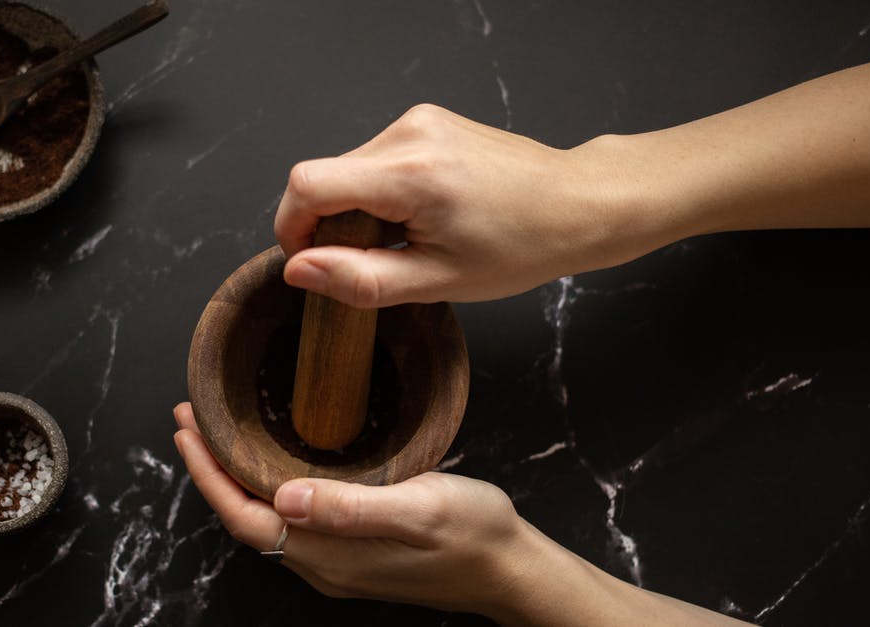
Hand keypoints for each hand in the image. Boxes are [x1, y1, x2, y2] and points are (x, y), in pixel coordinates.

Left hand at [173, 402, 752, 625]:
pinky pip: (291, 518)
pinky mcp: (351, 553)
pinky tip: (274, 456)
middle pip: (245, 517)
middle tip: (193, 418)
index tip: (187, 427)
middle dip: (212, 470)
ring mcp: (336, 561)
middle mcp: (322, 563)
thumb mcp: (419, 508)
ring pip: (266, 517)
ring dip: (236, 476)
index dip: (209, 474)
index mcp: (328, 553)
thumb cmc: (473, 532)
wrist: (511, 568)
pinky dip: (267, 483)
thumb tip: (285, 495)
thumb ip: (352, 506)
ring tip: (220, 432)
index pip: (244, 515)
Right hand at [272, 104, 662, 306]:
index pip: (307, 184)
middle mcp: (409, 133)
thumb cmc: (521, 246)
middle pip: (324, 176)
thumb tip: (297, 271)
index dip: (293, 229)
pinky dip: (378, 193)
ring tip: (405, 240)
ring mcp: (419, 122)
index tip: (314, 263)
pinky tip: (417, 217)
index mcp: (410, 173)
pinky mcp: (427, 122)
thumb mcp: (435, 281)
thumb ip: (358, 279)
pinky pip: (374, 159)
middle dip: (330, 225)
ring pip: (347, 168)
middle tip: (375, 261)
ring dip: (355, 209)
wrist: (576, 205)